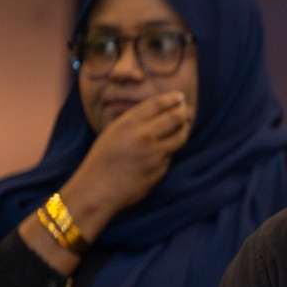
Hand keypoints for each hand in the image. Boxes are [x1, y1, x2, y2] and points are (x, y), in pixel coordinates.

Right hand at [65, 92, 193, 229]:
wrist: (97, 190)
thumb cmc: (101, 161)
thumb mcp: (112, 133)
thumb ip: (133, 121)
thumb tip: (159, 111)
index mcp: (127, 124)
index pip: (156, 104)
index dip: (171, 98)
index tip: (180, 96)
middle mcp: (143, 136)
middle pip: (174, 118)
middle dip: (185, 112)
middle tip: (189, 110)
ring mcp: (154, 154)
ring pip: (180, 136)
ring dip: (185, 129)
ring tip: (186, 125)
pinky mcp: (161, 169)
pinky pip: (171, 155)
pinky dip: (171, 150)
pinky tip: (168, 147)